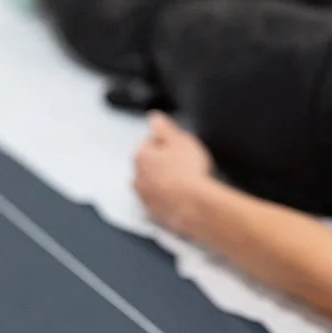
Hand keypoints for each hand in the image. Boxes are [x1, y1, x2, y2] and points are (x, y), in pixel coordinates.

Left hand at [134, 112, 213, 234]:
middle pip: (149, 165)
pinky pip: (160, 202)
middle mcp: (137, 177)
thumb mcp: (180, 140)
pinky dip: (169, 199)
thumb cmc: (188, 172)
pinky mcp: (155, 214)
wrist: (194, 206)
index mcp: (141, 156)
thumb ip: (164, 127)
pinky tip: (184, 197)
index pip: (149, 143)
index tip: (181, 146)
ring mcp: (145, 198)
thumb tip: (154, 118)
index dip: (167, 143)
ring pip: (153, 184)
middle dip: (164, 163)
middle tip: (186, 164)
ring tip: (187, 182)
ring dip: (165, 182)